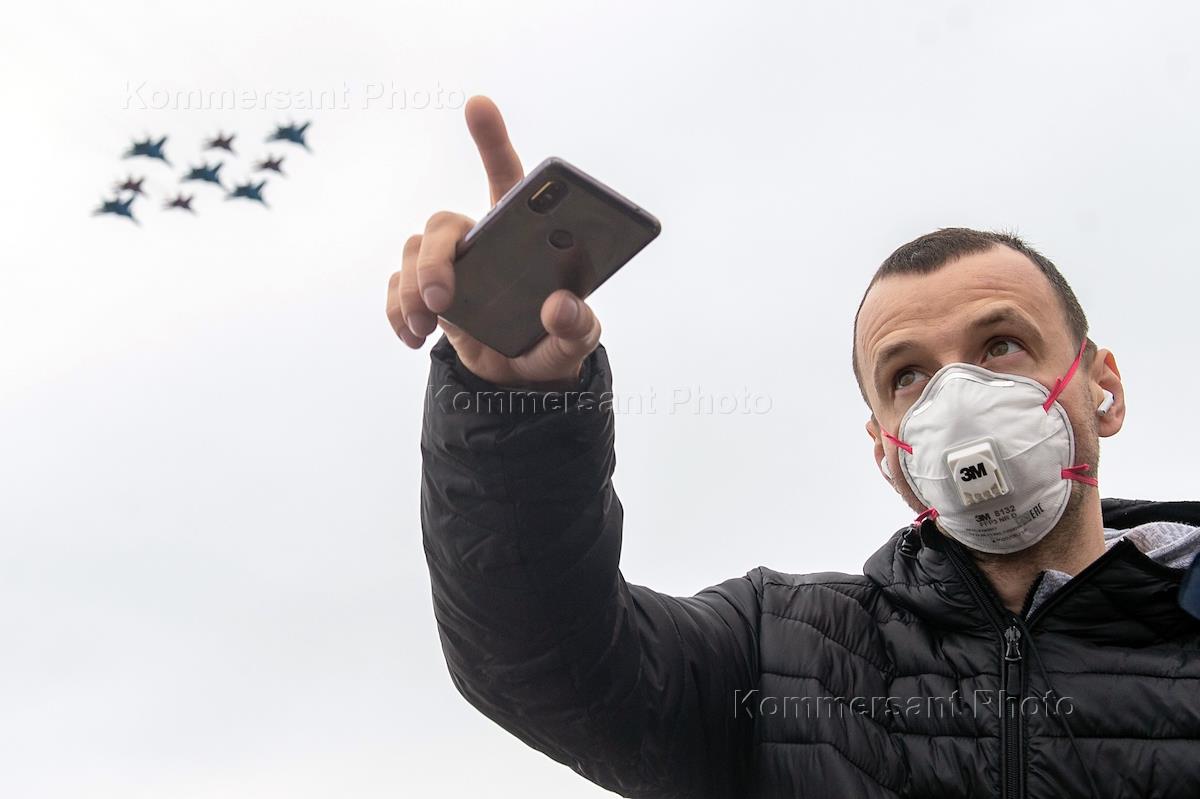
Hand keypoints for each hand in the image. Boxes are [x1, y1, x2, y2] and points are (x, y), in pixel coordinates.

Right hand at [386, 96, 601, 389]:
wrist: (521, 380)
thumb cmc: (554, 342)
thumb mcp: (578, 340)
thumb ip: (577, 325)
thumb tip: (561, 306)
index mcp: (520, 236)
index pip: (506, 178)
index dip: (491, 139)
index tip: (478, 103)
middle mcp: (479, 242)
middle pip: (443, 225)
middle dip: (435, 259)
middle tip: (443, 299)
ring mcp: (448, 268)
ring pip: (411, 254)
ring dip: (411, 289)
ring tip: (427, 326)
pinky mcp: (424, 296)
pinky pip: (395, 291)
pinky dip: (397, 313)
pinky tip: (412, 338)